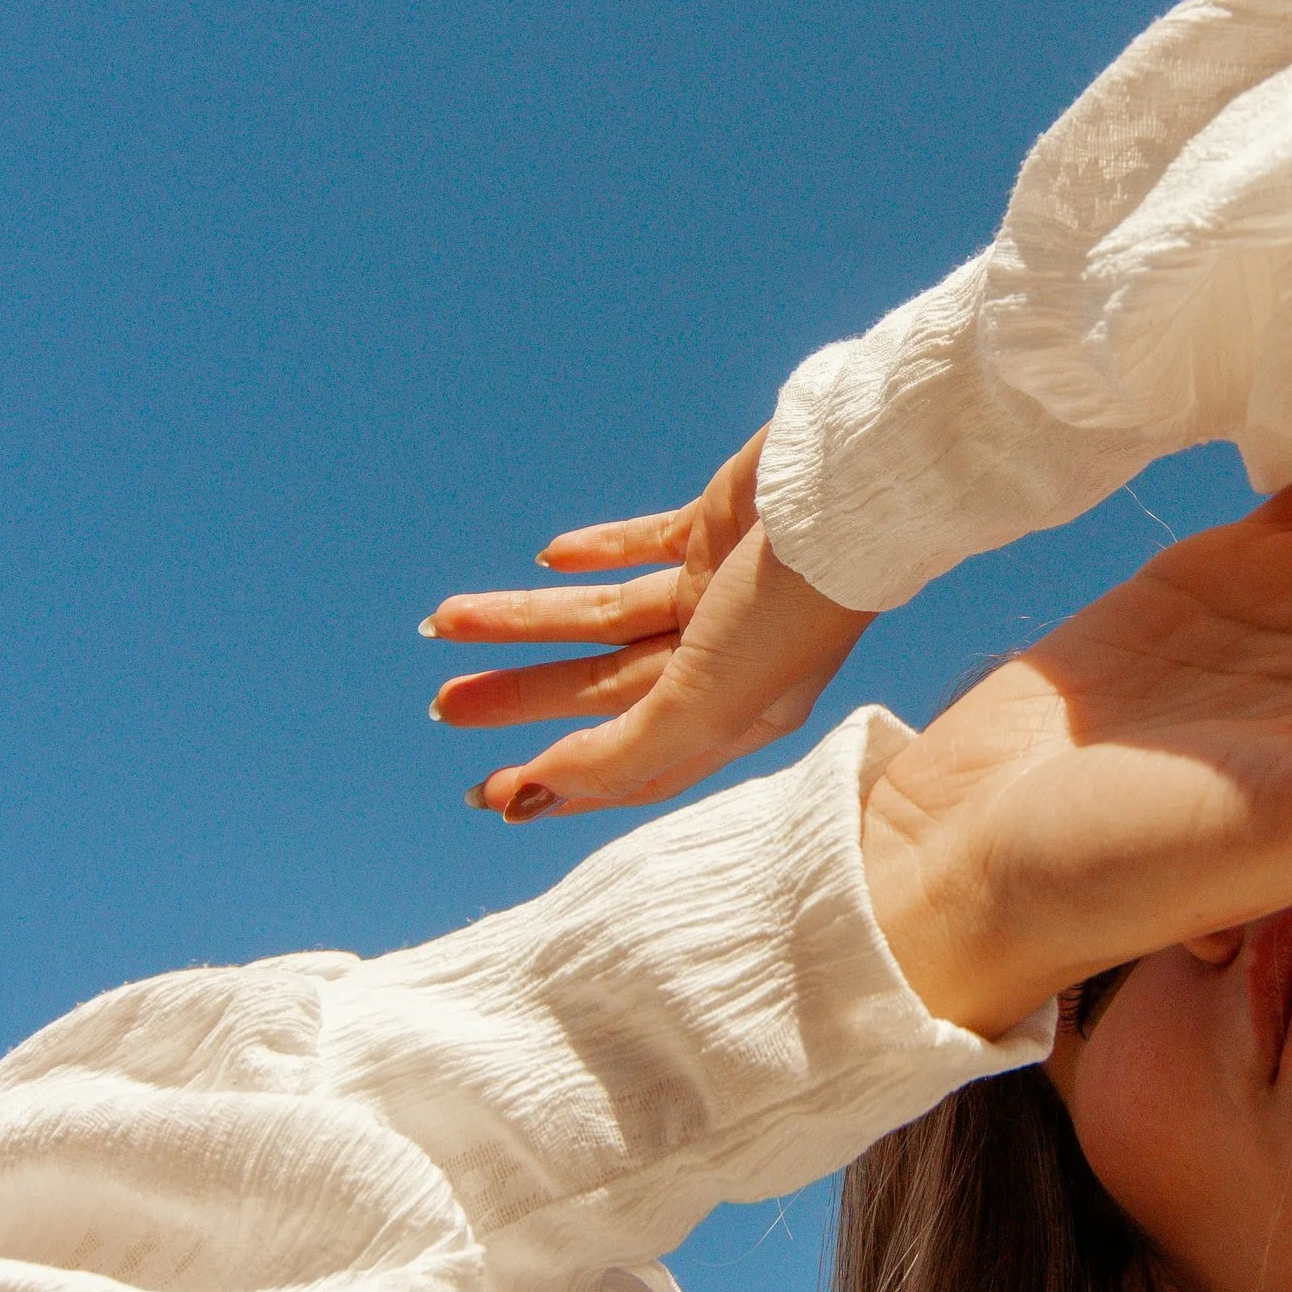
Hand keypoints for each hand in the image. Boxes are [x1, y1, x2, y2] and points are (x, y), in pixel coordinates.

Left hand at [420, 430, 870, 815]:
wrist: (851, 493)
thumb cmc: (794, 607)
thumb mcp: (707, 700)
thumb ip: (624, 752)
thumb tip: (538, 792)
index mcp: (734, 718)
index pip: (630, 765)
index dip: (560, 785)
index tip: (490, 797)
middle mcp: (724, 662)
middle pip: (600, 689)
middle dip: (519, 699)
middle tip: (441, 705)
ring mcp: (717, 592)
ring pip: (601, 616)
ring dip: (525, 621)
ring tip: (445, 622)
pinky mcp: (714, 528)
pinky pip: (641, 544)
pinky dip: (595, 550)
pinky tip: (545, 556)